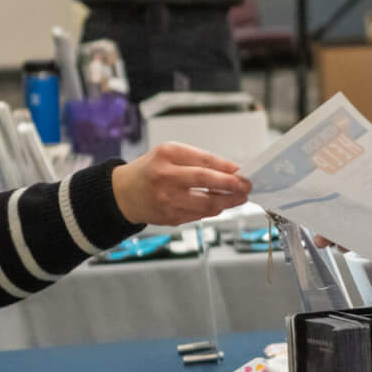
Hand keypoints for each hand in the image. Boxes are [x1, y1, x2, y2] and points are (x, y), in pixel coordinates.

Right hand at [112, 143, 250, 225]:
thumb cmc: (150, 170)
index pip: (203, 161)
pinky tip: (222, 204)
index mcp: (166, 156)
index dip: (226, 168)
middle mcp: (165, 177)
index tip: (243, 172)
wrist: (124, 193)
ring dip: (228, 201)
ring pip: (206, 204)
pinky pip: (200, 215)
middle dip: (231, 185)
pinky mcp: (170, 218)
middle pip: (205, 182)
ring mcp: (167, 200)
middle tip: (246, 186)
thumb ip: (200, 159)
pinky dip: (214, 210)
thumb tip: (231, 169)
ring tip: (240, 197)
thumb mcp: (171, 154)